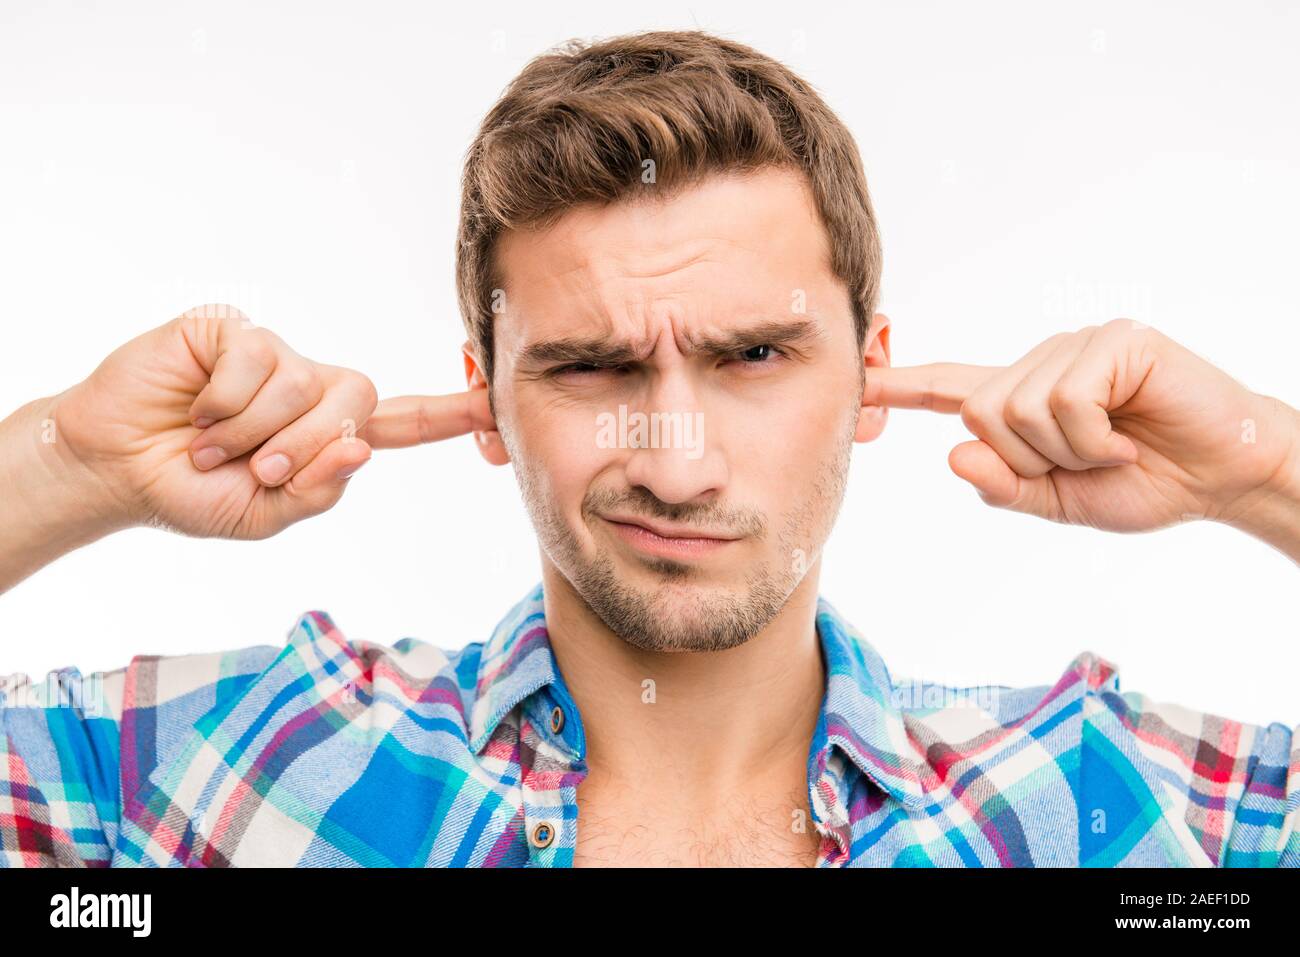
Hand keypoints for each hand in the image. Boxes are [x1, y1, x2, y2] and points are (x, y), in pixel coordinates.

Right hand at [47, 304, 490, 543]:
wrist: (114, 469)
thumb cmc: (190, 492)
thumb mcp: (260, 514)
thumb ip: (314, 491)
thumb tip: (360, 450)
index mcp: (327, 434)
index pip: (399, 423)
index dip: (446, 415)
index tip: (493, 407)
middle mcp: (309, 387)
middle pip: (357, 401)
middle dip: (307, 446)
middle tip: (254, 468)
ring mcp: (273, 356)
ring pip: (303, 383)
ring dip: (253, 430)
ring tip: (210, 442)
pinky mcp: (232, 330)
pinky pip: (255, 359)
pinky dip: (223, 399)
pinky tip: (194, 408)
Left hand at [863, 318, 1299, 533]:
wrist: (1223, 478)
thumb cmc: (1144, 483)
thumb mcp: (1060, 501)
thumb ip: (1005, 485)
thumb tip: (953, 454)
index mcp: (1022, 399)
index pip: (949, 389)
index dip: (900, 387)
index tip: (856, 382)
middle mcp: (1041, 363)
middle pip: (980, 414)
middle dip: (1031, 460)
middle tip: (1087, 464)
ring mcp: (1076, 346)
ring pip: (1018, 408)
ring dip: (1068, 451)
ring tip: (1113, 448)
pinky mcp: (1114, 341)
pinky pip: (1065, 399)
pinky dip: (1095, 437)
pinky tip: (1129, 435)